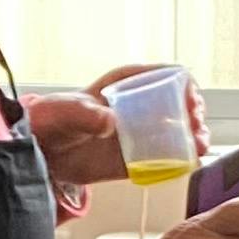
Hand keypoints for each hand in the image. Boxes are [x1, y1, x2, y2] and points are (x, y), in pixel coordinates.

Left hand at [29, 65, 214, 190]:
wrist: (41, 152)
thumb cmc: (51, 120)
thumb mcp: (65, 111)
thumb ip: (85, 114)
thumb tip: (110, 122)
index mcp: (126, 83)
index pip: (166, 75)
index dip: (185, 86)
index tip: (190, 103)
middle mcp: (138, 106)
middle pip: (179, 104)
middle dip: (194, 115)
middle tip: (195, 129)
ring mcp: (139, 133)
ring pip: (176, 132)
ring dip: (192, 139)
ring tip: (197, 147)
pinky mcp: (135, 159)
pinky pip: (164, 159)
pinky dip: (178, 162)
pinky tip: (185, 163)